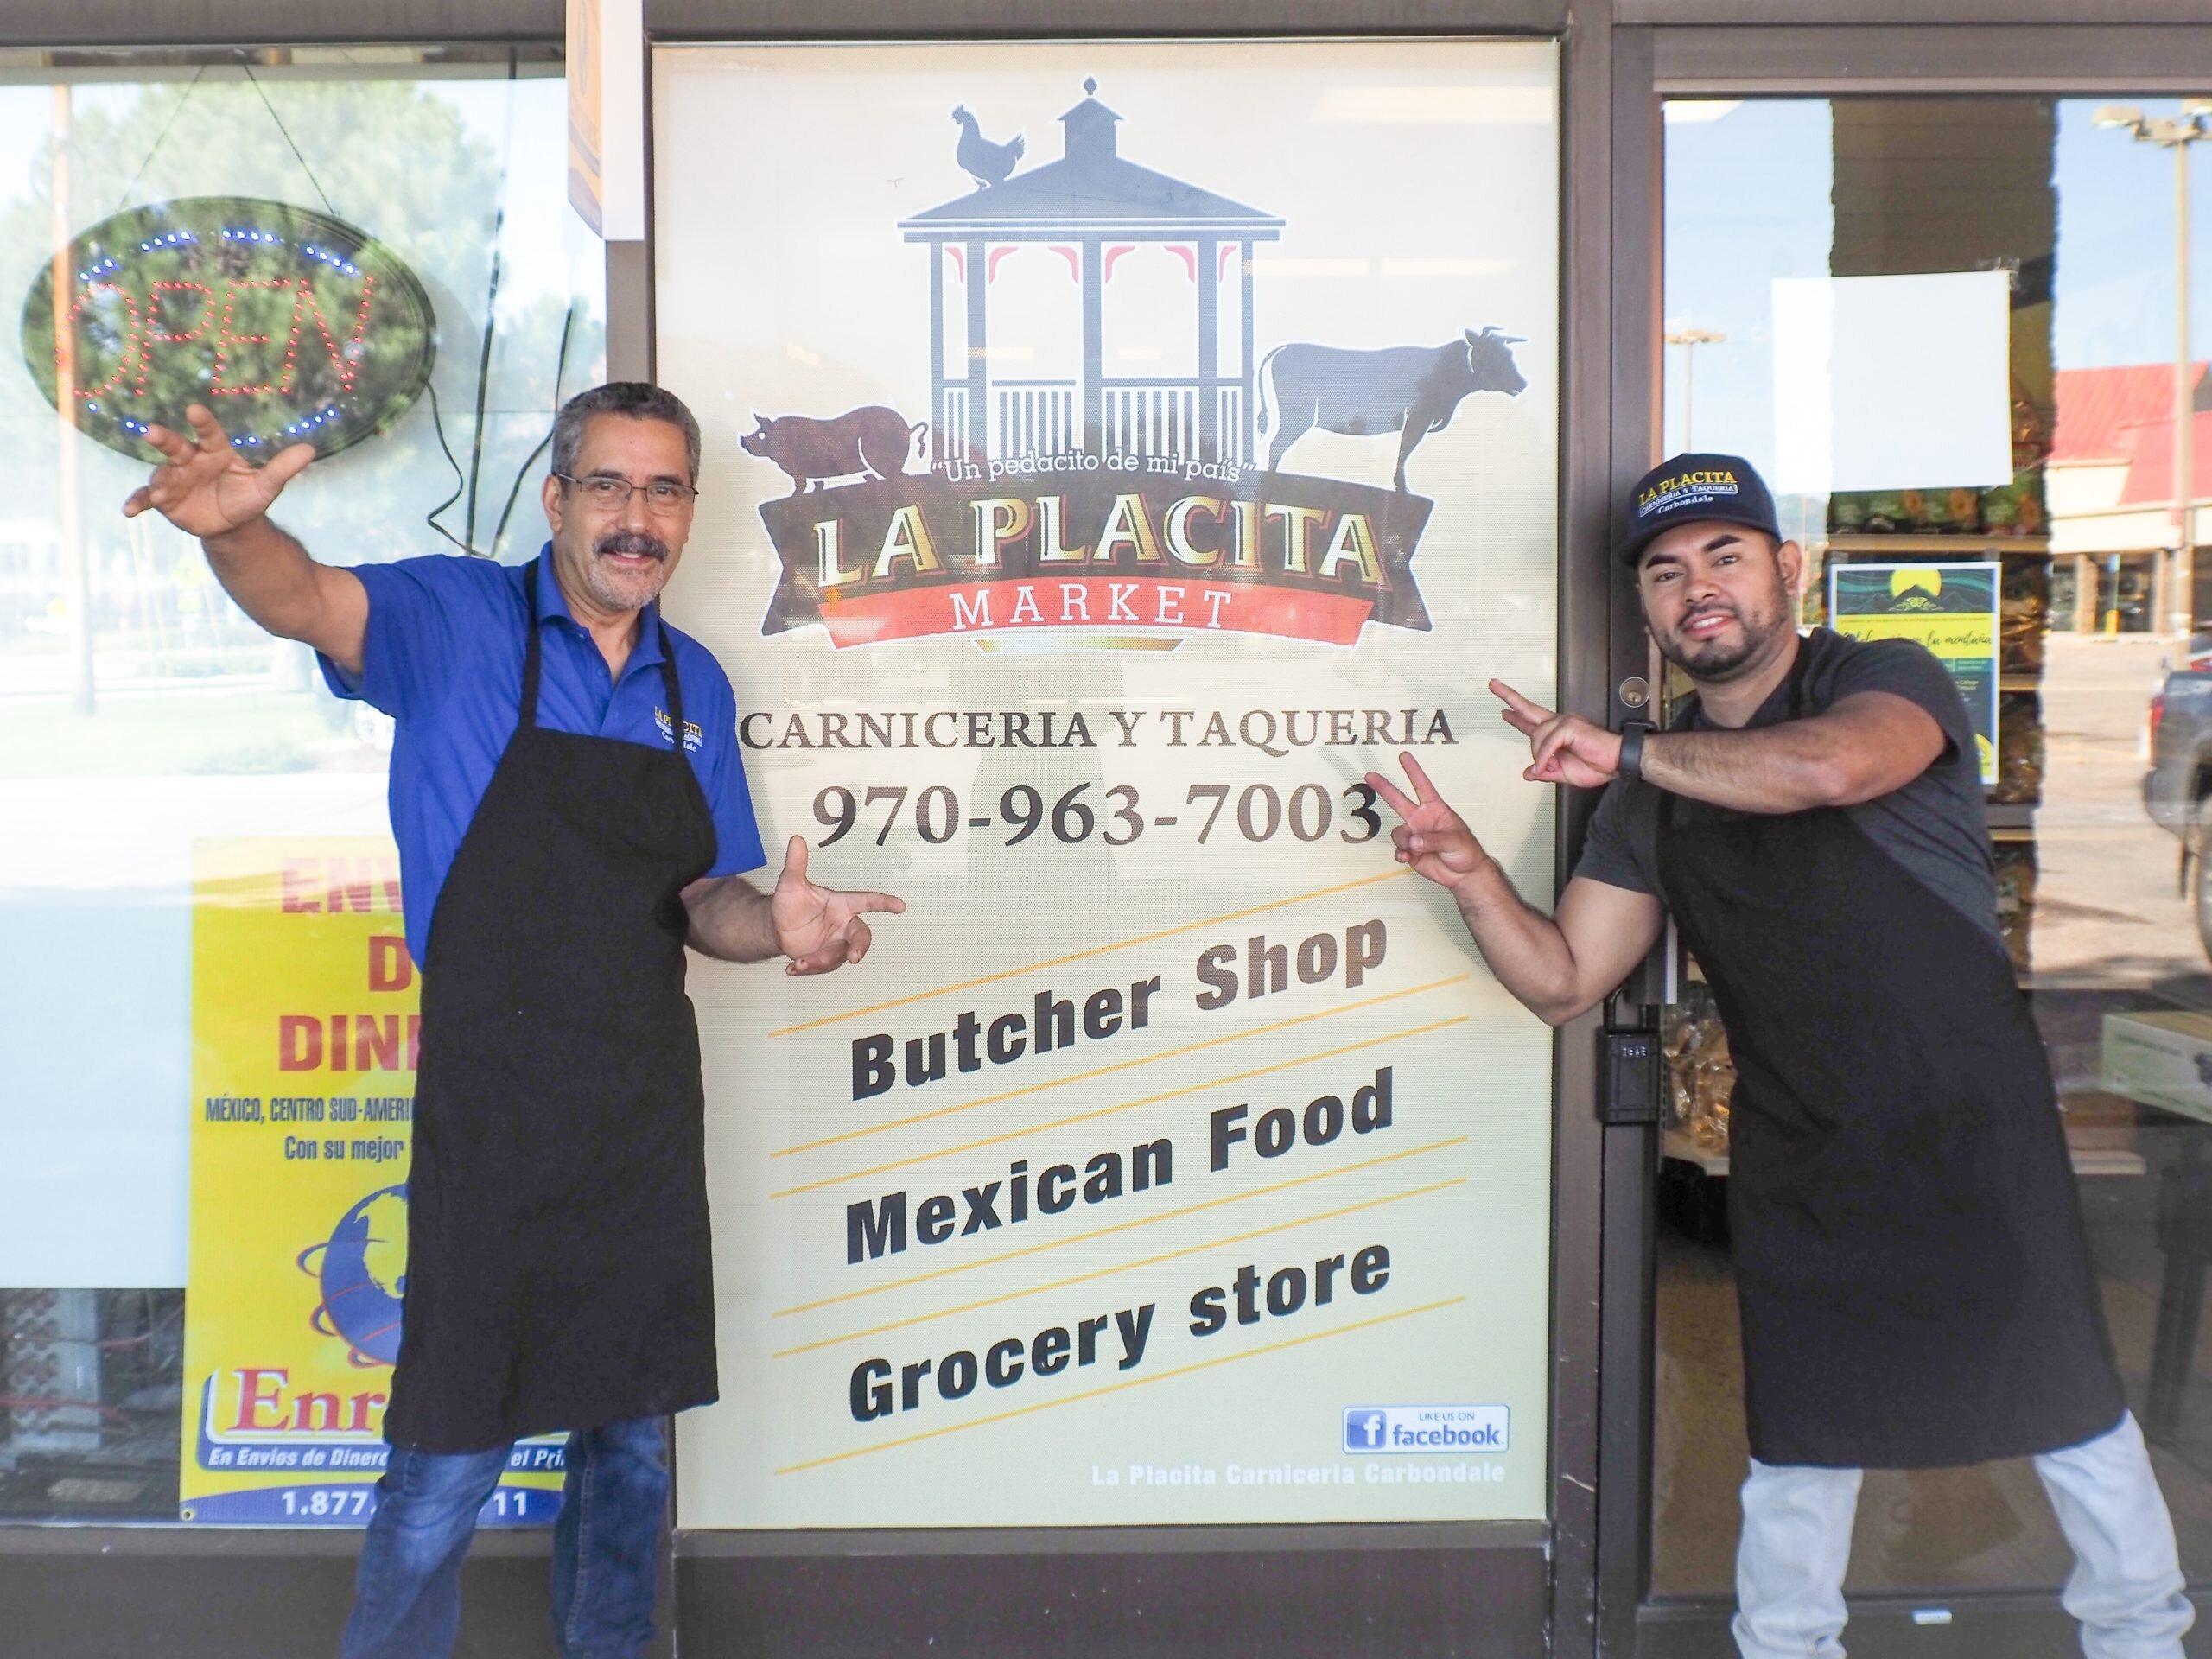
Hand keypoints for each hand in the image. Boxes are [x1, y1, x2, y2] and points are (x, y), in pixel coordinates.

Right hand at [121, 403, 313, 537]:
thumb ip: (283, 468)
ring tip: (159, 489)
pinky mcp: (163, 498)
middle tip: (152, 431)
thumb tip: (309, 450)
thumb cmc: (247, 497)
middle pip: (176, 446)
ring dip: (157, 480)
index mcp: (216, 451)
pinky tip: (128, 511)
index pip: (210, 433)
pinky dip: (137, 502)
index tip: (194, 409)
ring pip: (160, 473)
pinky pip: (147, 497)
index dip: (202, 422)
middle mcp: (191, 459)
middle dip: (164, 439)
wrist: (231, 523)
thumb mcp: (266, 486)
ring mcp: (174, 477)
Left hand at [770, 835, 906, 975]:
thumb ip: (796, 864)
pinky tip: (793, 968)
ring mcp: (836, 944)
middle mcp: (843, 925)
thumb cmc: (790, 903)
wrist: (776, 927)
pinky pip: (821, 966)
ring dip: (821, 961)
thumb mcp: (790, 884)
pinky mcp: (825, 959)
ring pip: (838, 955)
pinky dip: (807, 968)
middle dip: (860, 947)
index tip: (901, 906)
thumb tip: (796, 839)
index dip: (884, 903)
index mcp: (842, 904)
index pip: (867, 901)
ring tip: (801, 963)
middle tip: (854, 957)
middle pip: (861, 936)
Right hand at [1364, 751, 1489, 893]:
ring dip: (1405, 841)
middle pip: (1398, 800)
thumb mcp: (1455, 840)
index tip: (1403, 756)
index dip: (1413, 770)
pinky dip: (1401, 854)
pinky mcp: (1409, 852)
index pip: (1422, 786)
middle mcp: (1421, 819)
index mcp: (1435, 809)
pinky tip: (1409, 858)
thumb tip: (1413, 841)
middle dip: (1383, 787)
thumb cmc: (1466, 851)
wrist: (1463, 874)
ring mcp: (1414, 835)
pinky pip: (1398, 850)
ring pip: (1397, 833)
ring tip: (1417, 849)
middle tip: (1369, 775)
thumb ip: (1433, 839)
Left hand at [1491, 680, 1621, 787]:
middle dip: (1509, 696)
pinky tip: (1548, 764)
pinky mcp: (1570, 727)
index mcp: (1556, 733)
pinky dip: (1545, 756)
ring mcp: (1565, 722)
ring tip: (1550, 766)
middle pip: (1528, 708)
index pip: (1532, 721)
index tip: (1503, 710)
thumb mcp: (1563, 774)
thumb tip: (1528, 773)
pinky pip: (1548, 743)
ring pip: (1536, 736)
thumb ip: (1545, 772)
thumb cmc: (1596, 765)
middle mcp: (1558, 723)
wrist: (1616, 763)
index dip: (1516, 716)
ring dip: (1539, 755)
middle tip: (1493, 684)